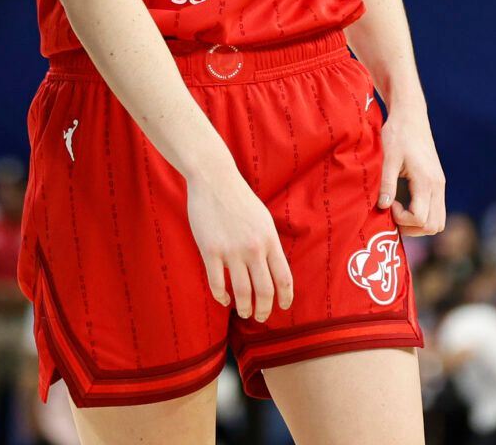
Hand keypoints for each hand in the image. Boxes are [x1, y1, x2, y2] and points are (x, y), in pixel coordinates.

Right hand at [185, 158, 293, 321]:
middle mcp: (254, 249)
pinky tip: (223, 299)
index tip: (283, 308)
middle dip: (264, 310)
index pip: (284, 279)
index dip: (285, 298)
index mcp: (270, 240)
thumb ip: (269, 243)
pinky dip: (221, 297)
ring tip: (242, 312)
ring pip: (242, 292)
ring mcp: (231, 251)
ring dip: (244, 308)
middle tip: (260, 317)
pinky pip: (217, 283)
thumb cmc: (238, 198)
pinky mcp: (211, 250)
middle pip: (265, 291)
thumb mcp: (263, 219)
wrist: (213, 179)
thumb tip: (273, 268)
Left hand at [379, 106, 446, 235]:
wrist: (410, 116)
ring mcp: (440, 184)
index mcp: (426, 181)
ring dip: (418, 223)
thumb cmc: (397, 133)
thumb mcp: (387, 158)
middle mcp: (438, 186)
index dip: (402, 219)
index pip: (421, 219)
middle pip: (434, 226)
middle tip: (392, 212)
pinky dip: (423, 214)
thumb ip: (386, 183)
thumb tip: (382, 206)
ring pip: (438, 221)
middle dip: (412, 227)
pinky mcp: (437, 182)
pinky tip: (405, 202)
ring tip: (398, 209)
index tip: (388, 203)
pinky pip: (436, 209)